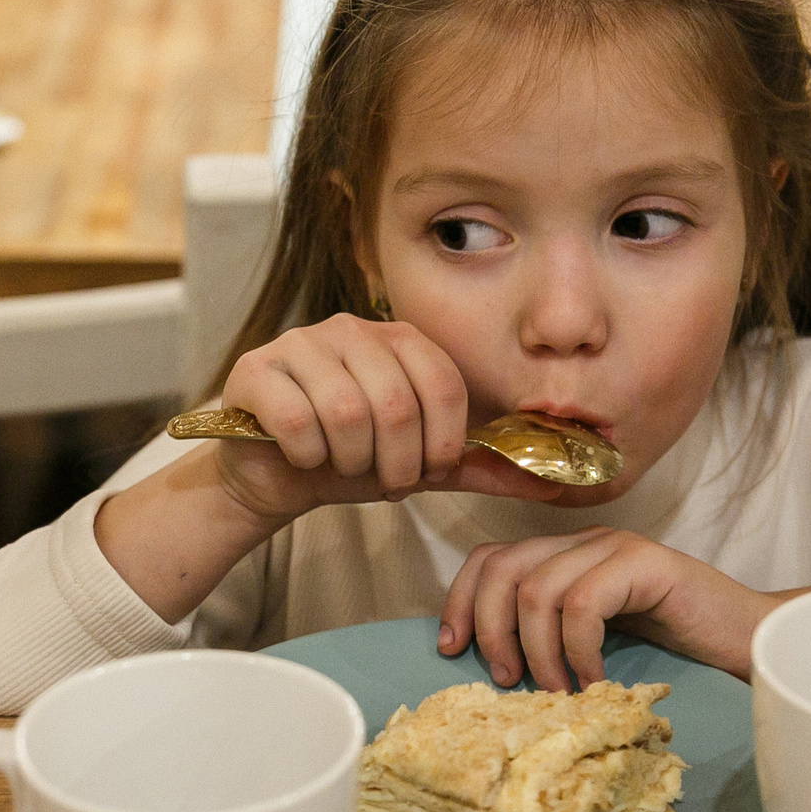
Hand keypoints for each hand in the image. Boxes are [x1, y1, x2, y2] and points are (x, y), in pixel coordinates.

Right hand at [210, 315, 564, 523]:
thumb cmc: (352, 460)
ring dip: (350, 461)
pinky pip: (295, 419)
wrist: (275, 474)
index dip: (442, 442)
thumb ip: (480, 467)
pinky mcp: (254, 369)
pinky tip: (302, 456)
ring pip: (346, 411)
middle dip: (396, 462)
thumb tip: (556, 481)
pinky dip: (306, 455)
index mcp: (399, 340)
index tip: (427, 471)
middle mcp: (350, 329)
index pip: (444, 385)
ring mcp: (299, 344)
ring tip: (343, 466)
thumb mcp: (421, 465)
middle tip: (382, 478)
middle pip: (397, 402)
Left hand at [437, 527, 795, 692]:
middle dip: (490, 628)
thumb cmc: (677, 649)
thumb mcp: (598, 640)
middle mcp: (586, 542)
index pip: (489, 558)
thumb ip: (553, 635)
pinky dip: (579, 651)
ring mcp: (616, 548)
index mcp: (567, 555)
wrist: (750, 639)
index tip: (451, 649)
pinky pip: (583, 605)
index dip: (460, 600)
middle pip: (502, 568)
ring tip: (558, 689)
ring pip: (537, 590)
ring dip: (537, 651)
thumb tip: (492, 665)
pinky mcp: (645, 564)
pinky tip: (594, 680)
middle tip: (507, 680)